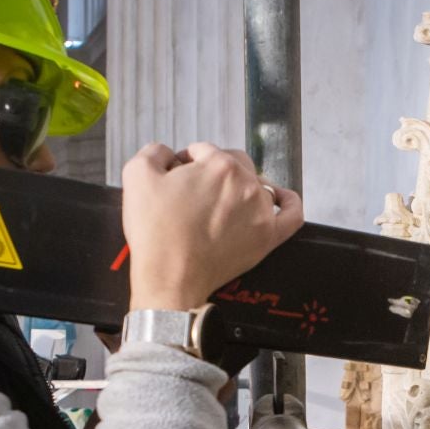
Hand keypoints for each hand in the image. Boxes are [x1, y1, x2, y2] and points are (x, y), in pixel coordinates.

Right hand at [120, 142, 303, 311]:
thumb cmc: (156, 233)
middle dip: (212, 170)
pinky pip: (292, 214)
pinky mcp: (268, 237)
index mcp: (218, 165)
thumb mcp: (136, 176)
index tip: (177, 177)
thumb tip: (167, 154)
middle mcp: (246, 184)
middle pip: (233, 163)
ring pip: (256, 184)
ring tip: (219, 202)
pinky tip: (279, 199)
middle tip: (193, 191)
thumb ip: (154, 152)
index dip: (186, 161)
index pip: (203, 151)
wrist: (170, 278)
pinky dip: (288, 202)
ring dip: (238, 186)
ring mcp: (261, 211)